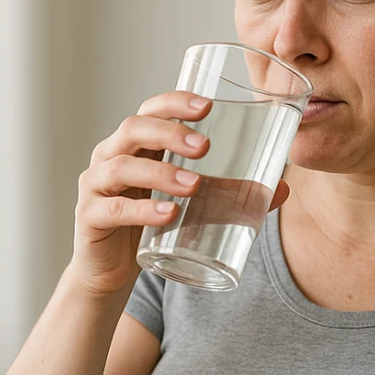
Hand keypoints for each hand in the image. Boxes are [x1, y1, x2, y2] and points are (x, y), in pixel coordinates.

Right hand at [69, 91, 290, 297]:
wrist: (111, 271)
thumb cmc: (153, 226)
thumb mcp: (193, 205)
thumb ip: (231, 194)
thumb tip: (284, 187)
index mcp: (136, 147)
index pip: (150, 110)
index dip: (174, 103)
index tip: (206, 106)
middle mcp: (111, 157)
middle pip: (133, 129)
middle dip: (170, 133)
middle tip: (206, 147)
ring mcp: (96, 186)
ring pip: (122, 166)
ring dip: (161, 172)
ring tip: (194, 185)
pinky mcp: (90, 218)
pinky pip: (114, 209)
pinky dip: (143, 210)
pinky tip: (168, 214)